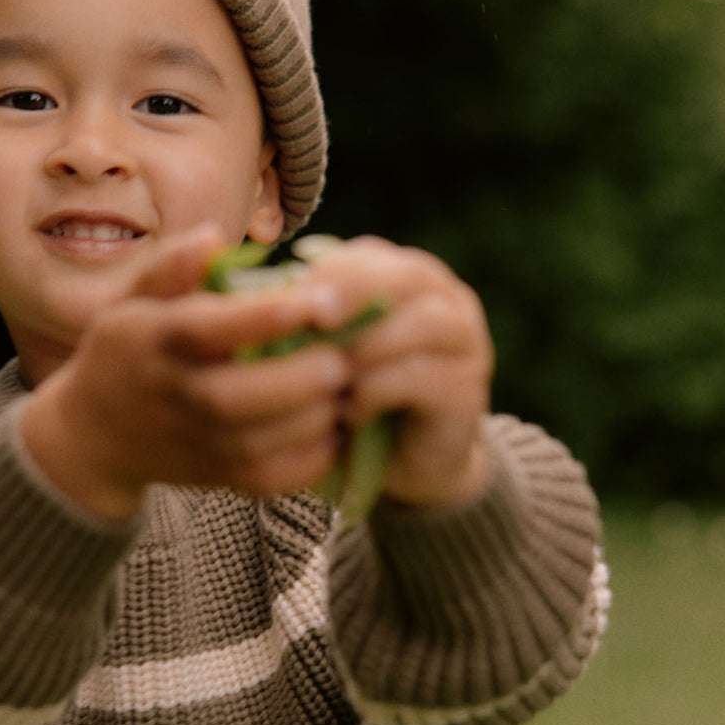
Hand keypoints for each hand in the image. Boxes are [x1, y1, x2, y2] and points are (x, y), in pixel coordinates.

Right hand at [20, 227, 351, 518]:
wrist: (95, 435)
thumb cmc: (129, 350)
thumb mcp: (134, 301)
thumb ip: (171, 267)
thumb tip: (212, 236)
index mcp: (154, 340)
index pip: (204, 329)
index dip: (258, 319)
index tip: (310, 303)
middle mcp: (172, 394)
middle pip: (231, 399)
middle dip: (294, 382)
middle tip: (344, 361)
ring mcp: (194, 442)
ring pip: (255, 444)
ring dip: (310, 420)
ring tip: (350, 389)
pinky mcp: (215, 476)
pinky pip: (266, 478)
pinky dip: (308, 461)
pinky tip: (338, 429)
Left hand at [301, 236, 494, 507]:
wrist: (407, 465)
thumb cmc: (355, 400)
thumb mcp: (328, 356)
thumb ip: (308, 323)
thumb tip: (256, 300)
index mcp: (407, 280)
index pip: (370, 258)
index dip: (330, 274)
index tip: (289, 299)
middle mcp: (446, 301)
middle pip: (406, 276)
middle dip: (354, 292)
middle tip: (314, 318)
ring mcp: (466, 343)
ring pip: (423, 323)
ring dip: (368, 347)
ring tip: (330, 379)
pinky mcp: (468, 389)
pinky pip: (426, 376)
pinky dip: (381, 390)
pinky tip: (352, 412)